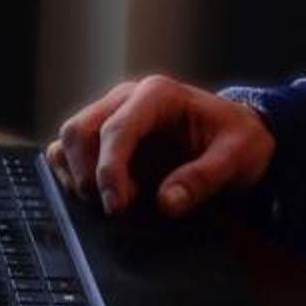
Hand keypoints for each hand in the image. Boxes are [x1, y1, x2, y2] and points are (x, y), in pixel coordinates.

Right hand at [46, 75, 274, 217]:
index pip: (117, 128)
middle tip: (116, 210)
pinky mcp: (103, 138)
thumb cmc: (238, 140)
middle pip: (79, 131)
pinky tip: (100, 197)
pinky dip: (72, 177)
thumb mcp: (238, 157)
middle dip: (88, 175)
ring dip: (77, 177)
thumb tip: (166, 203)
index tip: (117, 206)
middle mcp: (126, 100)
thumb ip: (203, 179)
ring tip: (110, 204)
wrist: (236, 137)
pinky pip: (67, 152)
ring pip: (67, 141)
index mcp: (158, 95)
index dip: (109, 170)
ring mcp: (110, 116)